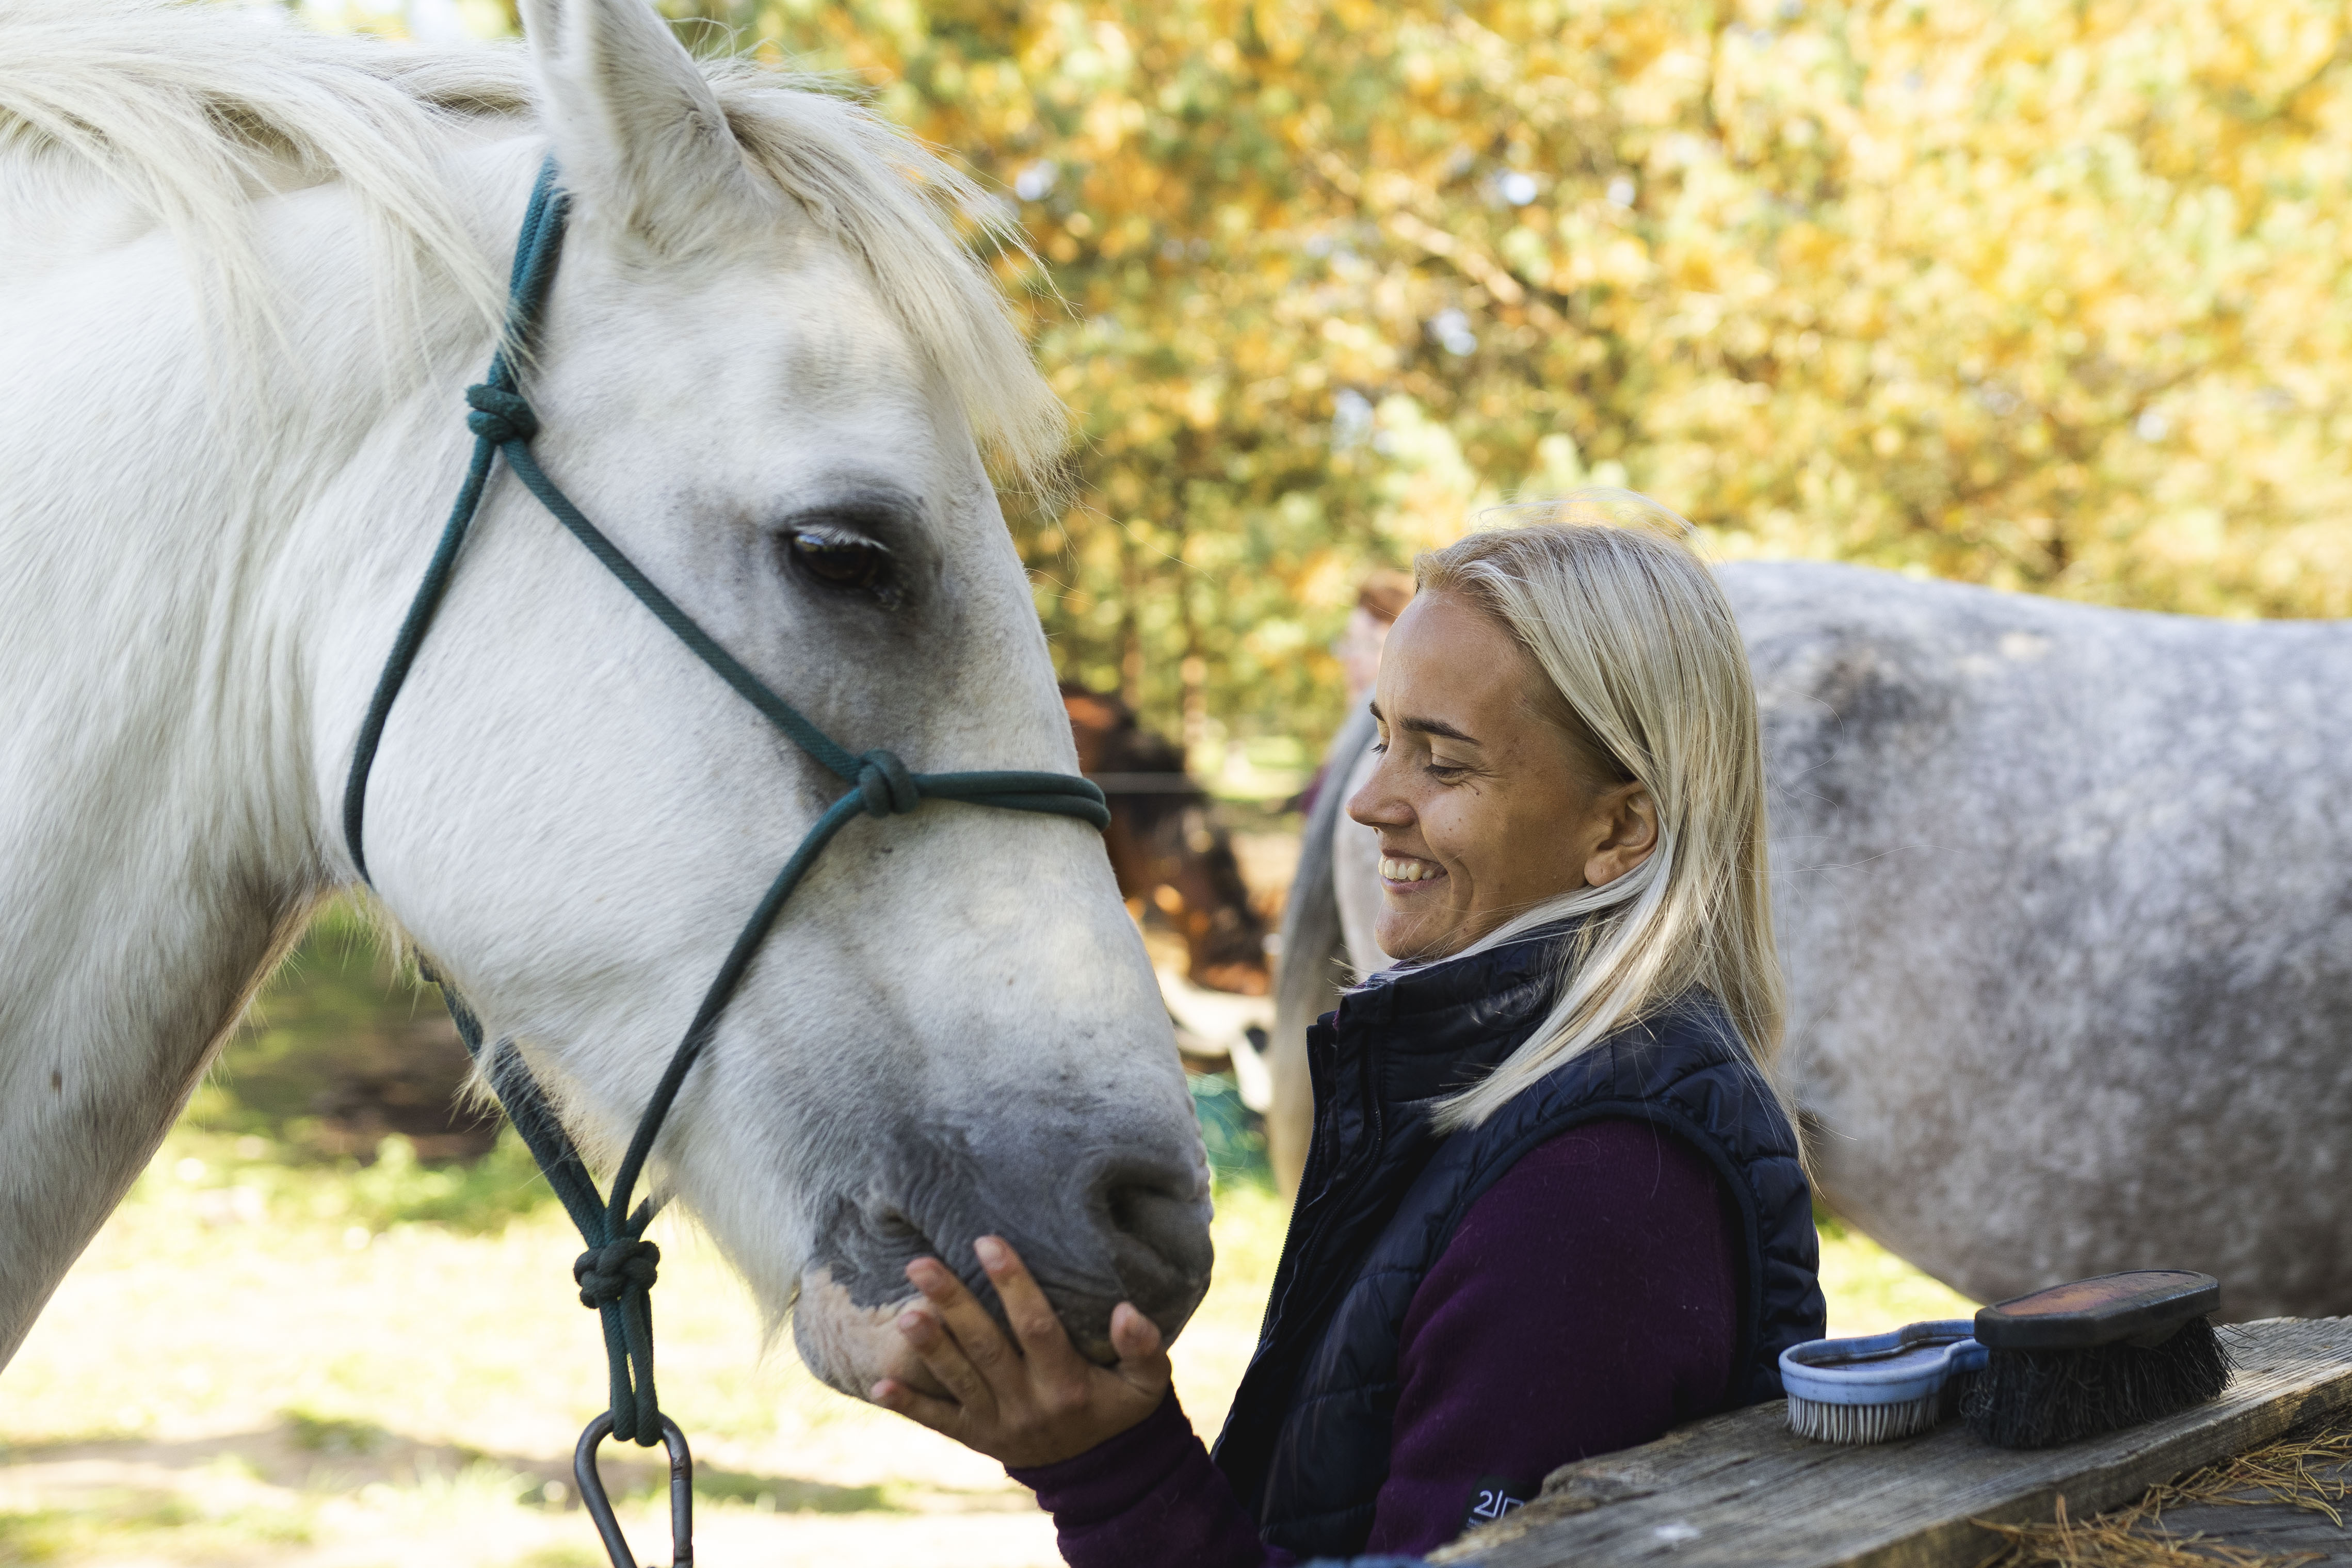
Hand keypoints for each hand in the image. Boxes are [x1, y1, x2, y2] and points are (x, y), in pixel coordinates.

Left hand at [870, 1235, 1170, 1467]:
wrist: (1101, 1472)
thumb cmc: (1120, 1407)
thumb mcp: (1147, 1383)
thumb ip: (1143, 1347)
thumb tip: (1126, 1310)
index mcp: (1067, 1384)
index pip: (1036, 1327)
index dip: (1013, 1284)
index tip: (988, 1242)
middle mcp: (1029, 1405)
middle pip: (986, 1348)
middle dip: (953, 1304)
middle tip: (920, 1264)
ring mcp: (998, 1425)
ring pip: (958, 1380)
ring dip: (929, 1347)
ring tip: (902, 1314)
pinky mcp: (977, 1438)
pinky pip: (939, 1422)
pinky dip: (909, 1405)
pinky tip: (878, 1385)